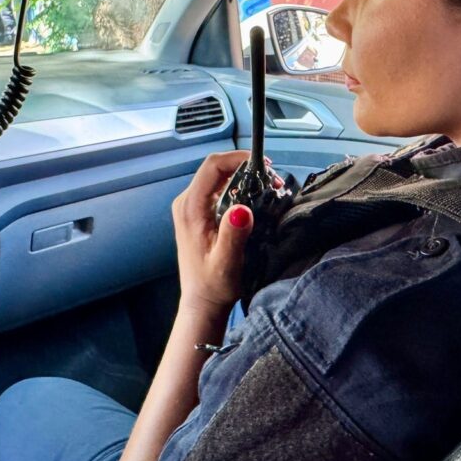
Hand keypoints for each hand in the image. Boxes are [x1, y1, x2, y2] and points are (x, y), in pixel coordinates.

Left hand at [170, 151, 283, 314]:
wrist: (202, 302)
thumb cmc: (213, 286)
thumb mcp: (226, 263)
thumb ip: (233, 235)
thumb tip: (242, 209)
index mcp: (190, 208)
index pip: (213, 166)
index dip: (238, 159)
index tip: (264, 165)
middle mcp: (187, 203)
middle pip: (217, 169)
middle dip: (247, 168)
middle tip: (273, 179)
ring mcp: (192, 208)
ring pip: (220, 178)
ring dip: (246, 178)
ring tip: (269, 188)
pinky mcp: (200, 214)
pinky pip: (221, 190)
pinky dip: (240, 189)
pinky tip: (256, 200)